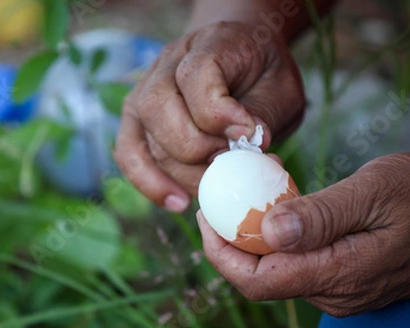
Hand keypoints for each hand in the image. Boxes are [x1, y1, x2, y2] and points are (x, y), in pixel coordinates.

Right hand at [114, 21, 304, 211]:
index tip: (249, 135)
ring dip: (183, 173)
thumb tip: (247, 144)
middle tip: (231, 165)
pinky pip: (129, 155)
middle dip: (197, 149)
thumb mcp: (280, 88)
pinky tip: (177, 201)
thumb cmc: (262, 78)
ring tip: (217, 186)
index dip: (220, 114)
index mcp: (207, 44)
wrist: (242, 63)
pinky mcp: (136, 122)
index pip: (196, 76)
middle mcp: (165, 65)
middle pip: (159, 110)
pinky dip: (150, 183)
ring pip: (146, 139)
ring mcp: (144, 93)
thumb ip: (262, 112)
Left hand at [197, 153, 409, 316]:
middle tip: (218, 201)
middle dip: (231, 242)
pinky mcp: (343, 278)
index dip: (220, 253)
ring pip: (277, 269)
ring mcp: (339, 289)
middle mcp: (333, 293)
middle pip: (260, 277)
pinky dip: (277, 237)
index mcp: (338, 275)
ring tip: (246, 196)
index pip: (257, 282)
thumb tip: (266, 233)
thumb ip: (321, 215)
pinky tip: (278, 208)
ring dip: (253, 237)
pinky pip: (296, 263)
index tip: (205, 216)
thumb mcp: (373, 192)